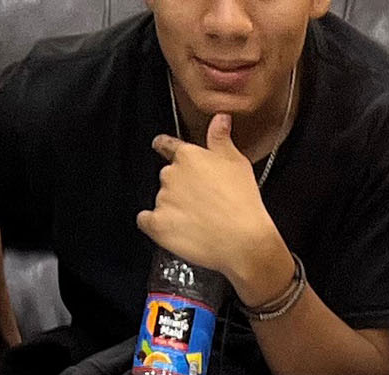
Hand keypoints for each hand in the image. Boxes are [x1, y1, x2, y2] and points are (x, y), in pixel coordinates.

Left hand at [140, 113, 289, 298]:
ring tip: (196, 220)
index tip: (160, 147)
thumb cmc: (243, 202)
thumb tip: (220, 118)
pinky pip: (146, 221)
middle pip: (168, 176)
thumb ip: (221, 139)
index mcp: (189, 156)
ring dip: (172, 207)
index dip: (164, 147)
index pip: (167, 145)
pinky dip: (155, 224)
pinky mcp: (157, 224)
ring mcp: (162, 199)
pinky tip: (172, 229)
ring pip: (161, 199)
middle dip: (180, 187)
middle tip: (200, 201)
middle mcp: (171, 174)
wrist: (242, 241)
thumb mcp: (237, 163)